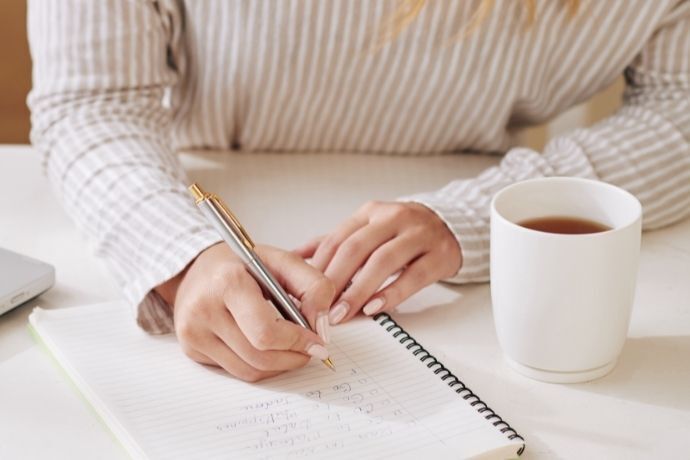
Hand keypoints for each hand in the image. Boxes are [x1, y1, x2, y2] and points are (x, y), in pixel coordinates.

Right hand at [156, 243, 334, 381]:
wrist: (197, 268)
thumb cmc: (243, 264)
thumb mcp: (283, 260)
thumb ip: (313, 286)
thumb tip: (322, 328)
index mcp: (228, 283)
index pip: (267, 332)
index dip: (298, 342)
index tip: (318, 342)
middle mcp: (203, 309)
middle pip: (260, 356)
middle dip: (293, 357)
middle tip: (310, 349)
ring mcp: (193, 332)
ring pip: (249, 371)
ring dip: (279, 365)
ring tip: (292, 348)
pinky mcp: (190, 349)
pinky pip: (235, 371)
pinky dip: (259, 365)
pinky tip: (266, 347)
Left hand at [296, 201, 461, 324]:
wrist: (451, 226)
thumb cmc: (402, 232)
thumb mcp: (368, 230)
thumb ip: (334, 243)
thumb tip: (294, 256)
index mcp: (370, 212)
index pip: (337, 238)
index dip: (318, 267)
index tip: (303, 293)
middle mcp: (393, 218)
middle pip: (356, 248)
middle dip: (334, 280)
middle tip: (319, 308)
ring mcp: (418, 235)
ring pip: (383, 261)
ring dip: (358, 290)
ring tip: (341, 313)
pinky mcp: (439, 255)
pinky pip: (413, 276)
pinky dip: (391, 293)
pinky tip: (374, 308)